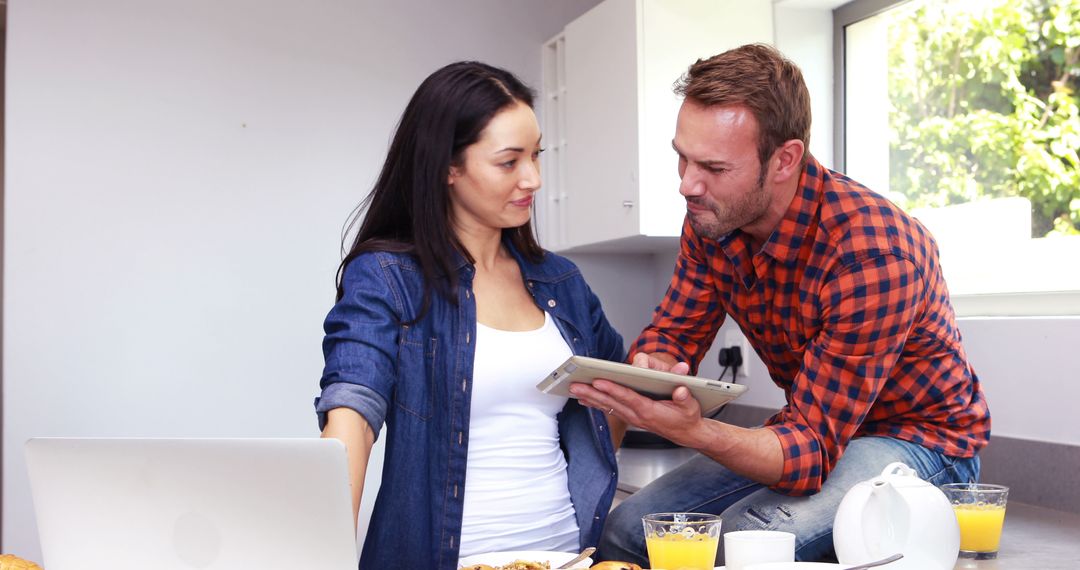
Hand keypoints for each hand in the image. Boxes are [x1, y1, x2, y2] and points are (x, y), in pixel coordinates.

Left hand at [569, 353, 708, 448]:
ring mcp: (632, 417)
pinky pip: (610, 409)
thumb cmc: (687, 417)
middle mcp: (637, 415)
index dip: (613, 390)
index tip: (598, 381)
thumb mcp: (691, 406)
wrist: (687, 433)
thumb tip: (680, 389)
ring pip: (608, 406)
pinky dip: (596, 404)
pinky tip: (584, 399)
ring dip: (590, 398)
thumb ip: (685, 397)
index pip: (628, 398)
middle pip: (611, 402)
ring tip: (574, 389)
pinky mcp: (630, 417)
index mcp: (650, 411)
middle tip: (575, 385)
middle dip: (592, 393)